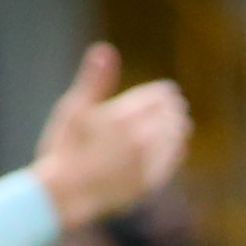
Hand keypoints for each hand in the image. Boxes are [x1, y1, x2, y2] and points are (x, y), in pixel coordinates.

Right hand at [29, 43, 191, 229]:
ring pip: (176, 139)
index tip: (167, 91)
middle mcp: (142, 139)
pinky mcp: (149, 183)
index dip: (162, 93)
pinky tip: (175, 148)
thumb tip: (106, 49)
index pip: (158, 97)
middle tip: (176, 104)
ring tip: (181, 122)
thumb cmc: (64, 150)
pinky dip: (176, 151)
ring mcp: (148, 162)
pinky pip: (171, 162)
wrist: (64, 196)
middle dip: (172, 108)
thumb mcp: (74, 109)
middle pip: (170, 116)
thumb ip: (95, 80)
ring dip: (178, 128)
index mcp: (126, 116)